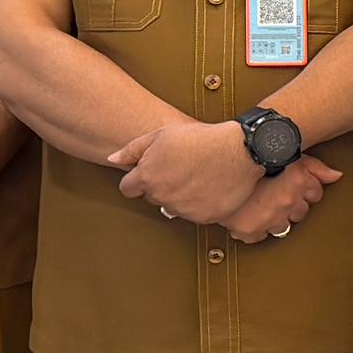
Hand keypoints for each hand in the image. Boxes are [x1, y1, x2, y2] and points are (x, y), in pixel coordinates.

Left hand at [113, 116, 274, 226]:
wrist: (240, 151)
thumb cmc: (203, 139)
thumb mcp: (162, 135)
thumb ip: (132, 150)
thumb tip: (113, 159)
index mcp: (147, 176)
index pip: (128, 189)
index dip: (139, 179)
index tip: (152, 174)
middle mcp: (162, 196)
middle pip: (152, 197)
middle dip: (161, 186)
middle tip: (180, 170)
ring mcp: (183, 209)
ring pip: (173, 206)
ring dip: (180, 196)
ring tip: (197, 177)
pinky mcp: (203, 217)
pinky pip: (194, 214)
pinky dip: (199, 204)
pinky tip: (208, 187)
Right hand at [221, 159, 342, 243]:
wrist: (222, 159)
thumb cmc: (252, 152)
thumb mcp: (288, 152)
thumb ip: (316, 166)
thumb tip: (336, 176)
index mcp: (297, 181)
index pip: (316, 194)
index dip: (307, 189)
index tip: (297, 186)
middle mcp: (286, 201)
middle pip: (301, 211)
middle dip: (292, 204)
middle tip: (277, 194)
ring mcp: (269, 216)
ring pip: (283, 226)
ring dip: (276, 217)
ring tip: (264, 204)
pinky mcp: (249, 229)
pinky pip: (259, 236)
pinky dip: (257, 229)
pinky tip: (252, 217)